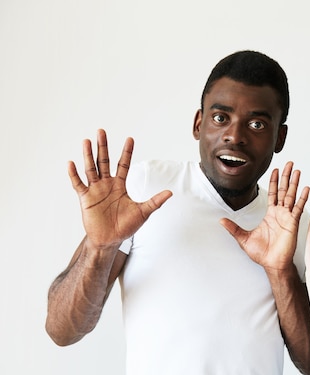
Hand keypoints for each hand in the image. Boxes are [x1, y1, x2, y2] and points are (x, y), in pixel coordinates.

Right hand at [69, 129, 171, 247]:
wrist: (110, 240)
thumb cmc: (126, 226)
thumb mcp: (143, 212)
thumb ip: (155, 201)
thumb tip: (170, 192)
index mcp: (120, 185)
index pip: (124, 165)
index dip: (127, 152)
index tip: (130, 138)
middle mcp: (106, 184)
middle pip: (104, 161)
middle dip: (103, 147)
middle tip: (101, 131)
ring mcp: (95, 190)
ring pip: (91, 169)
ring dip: (88, 155)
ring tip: (86, 141)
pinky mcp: (85, 198)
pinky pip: (78, 184)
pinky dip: (74, 174)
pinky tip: (71, 163)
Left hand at [220, 161, 307, 271]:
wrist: (272, 264)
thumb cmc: (262, 253)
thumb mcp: (243, 238)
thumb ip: (233, 228)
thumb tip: (221, 220)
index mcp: (270, 214)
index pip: (272, 193)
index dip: (274, 181)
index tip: (275, 170)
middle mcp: (280, 213)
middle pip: (284, 190)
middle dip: (286, 176)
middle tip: (290, 164)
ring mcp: (288, 217)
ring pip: (291, 196)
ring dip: (294, 183)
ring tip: (297, 171)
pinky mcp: (293, 223)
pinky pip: (298, 208)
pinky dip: (302, 198)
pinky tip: (306, 189)